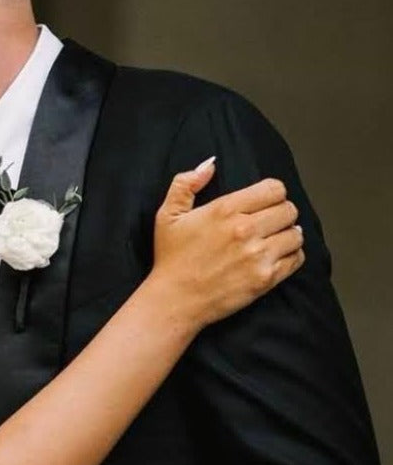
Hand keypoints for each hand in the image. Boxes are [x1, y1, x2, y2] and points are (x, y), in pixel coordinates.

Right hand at [150, 158, 303, 328]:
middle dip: (282, 213)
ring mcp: (258, 255)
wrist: (174, 300)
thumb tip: (210, 164)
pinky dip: (292, 256)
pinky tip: (277, 257)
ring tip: (275, 240)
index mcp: (225, 210)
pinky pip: (296, 259)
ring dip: (288, 235)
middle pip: (289, 210)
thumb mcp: (168, 215)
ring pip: (296, 234)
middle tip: (270, 222)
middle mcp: (245, 229)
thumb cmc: (171, 258)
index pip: (274, 188)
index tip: (265, 202)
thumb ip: (186, 183)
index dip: (272, 193)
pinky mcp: (265, 279)